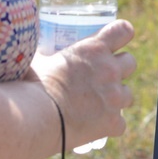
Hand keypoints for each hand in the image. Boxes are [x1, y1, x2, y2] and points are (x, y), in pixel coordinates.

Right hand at [32, 19, 136, 148]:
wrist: (28, 118)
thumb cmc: (27, 86)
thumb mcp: (37, 60)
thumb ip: (43, 54)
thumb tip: (29, 47)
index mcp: (94, 49)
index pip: (123, 30)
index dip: (120, 34)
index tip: (113, 40)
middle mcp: (110, 70)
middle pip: (130, 62)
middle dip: (119, 69)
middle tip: (99, 78)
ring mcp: (114, 96)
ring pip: (128, 95)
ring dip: (115, 99)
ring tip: (93, 106)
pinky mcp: (112, 121)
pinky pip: (120, 124)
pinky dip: (108, 126)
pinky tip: (93, 129)